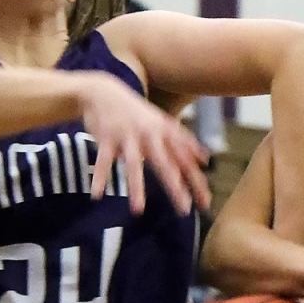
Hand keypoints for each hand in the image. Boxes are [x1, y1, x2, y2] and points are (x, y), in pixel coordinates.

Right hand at [81, 73, 209, 214]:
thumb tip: (205, 159)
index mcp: (165, 132)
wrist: (104, 92)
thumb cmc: (137, 113)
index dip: (196, 181)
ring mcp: (127, 136)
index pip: (185, 160)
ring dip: (135, 188)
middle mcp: (149, 134)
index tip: (205, 203)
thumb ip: (184, 141)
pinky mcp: (106, 138)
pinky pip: (104, 161)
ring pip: (133, 165)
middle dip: (174, 186)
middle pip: (164, 163)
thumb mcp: (163, 123)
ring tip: (138, 210)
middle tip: (183, 210)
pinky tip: (98, 195)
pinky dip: (100, 177)